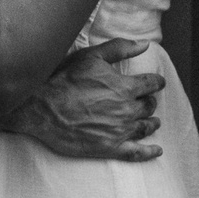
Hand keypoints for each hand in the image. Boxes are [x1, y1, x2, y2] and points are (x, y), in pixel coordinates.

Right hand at [7, 40, 162, 161]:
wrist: (41, 109)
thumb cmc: (64, 80)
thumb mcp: (91, 56)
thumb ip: (120, 48)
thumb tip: (145, 44)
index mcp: (124, 87)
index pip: (151, 84)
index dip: (156, 82)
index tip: (157, 82)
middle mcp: (126, 109)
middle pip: (149, 106)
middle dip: (150, 102)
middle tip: (146, 101)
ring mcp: (119, 131)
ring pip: (146, 127)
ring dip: (152, 123)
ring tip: (153, 122)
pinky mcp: (110, 147)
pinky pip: (137, 153)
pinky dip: (149, 152)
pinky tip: (157, 151)